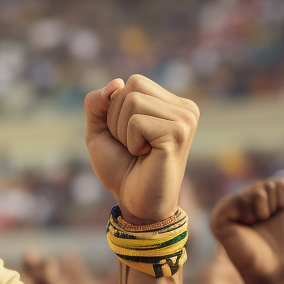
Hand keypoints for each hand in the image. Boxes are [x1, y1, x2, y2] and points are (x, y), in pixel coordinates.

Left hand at [84, 75, 198, 223]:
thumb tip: (115, 82)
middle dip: (116, 120)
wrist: (134, 202)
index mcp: (171, 103)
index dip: (114, 110)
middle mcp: (184, 107)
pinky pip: (136, 121)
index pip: (130, 82)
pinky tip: (145, 155)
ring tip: (139, 150)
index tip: (126, 136)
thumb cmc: (120, 168)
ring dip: (123, 132)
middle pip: (130, 87)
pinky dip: (130, 141)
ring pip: (132, 101)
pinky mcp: (179, 133)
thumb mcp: (100, 131)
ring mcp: (185, 118)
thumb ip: (97, 104)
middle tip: (132, 146)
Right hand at [210, 172, 283, 283]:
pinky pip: (237, 201)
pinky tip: (246, 225)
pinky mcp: (219, 218)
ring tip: (257, 225)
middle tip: (268, 222)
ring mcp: (230, 209)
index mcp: (262, 199)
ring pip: (255, 192)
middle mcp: (244, 202)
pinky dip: (248, 213)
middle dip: (276, 204)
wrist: (278, 266)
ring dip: (264, 210)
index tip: (282, 217)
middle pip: (269, 185)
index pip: (280, 183)